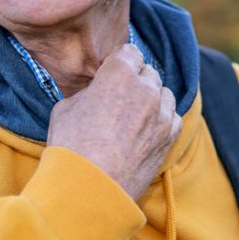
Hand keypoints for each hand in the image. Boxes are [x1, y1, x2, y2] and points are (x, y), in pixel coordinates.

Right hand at [46, 44, 181, 199]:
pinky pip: (173, 117)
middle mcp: (146, 88)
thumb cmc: (71, 145)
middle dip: (135, 80)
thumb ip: (87, 92)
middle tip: (118, 97)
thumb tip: (94, 93)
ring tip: (133, 115)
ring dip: (151, 99)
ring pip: (164, 93)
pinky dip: (162, 120)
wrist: (89, 187)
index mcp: (118, 72)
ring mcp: (162, 113)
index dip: (119, 62)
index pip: (129, 51)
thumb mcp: (65, 107)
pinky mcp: (170, 137)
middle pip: (148, 72)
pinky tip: (145, 130)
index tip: (110, 74)